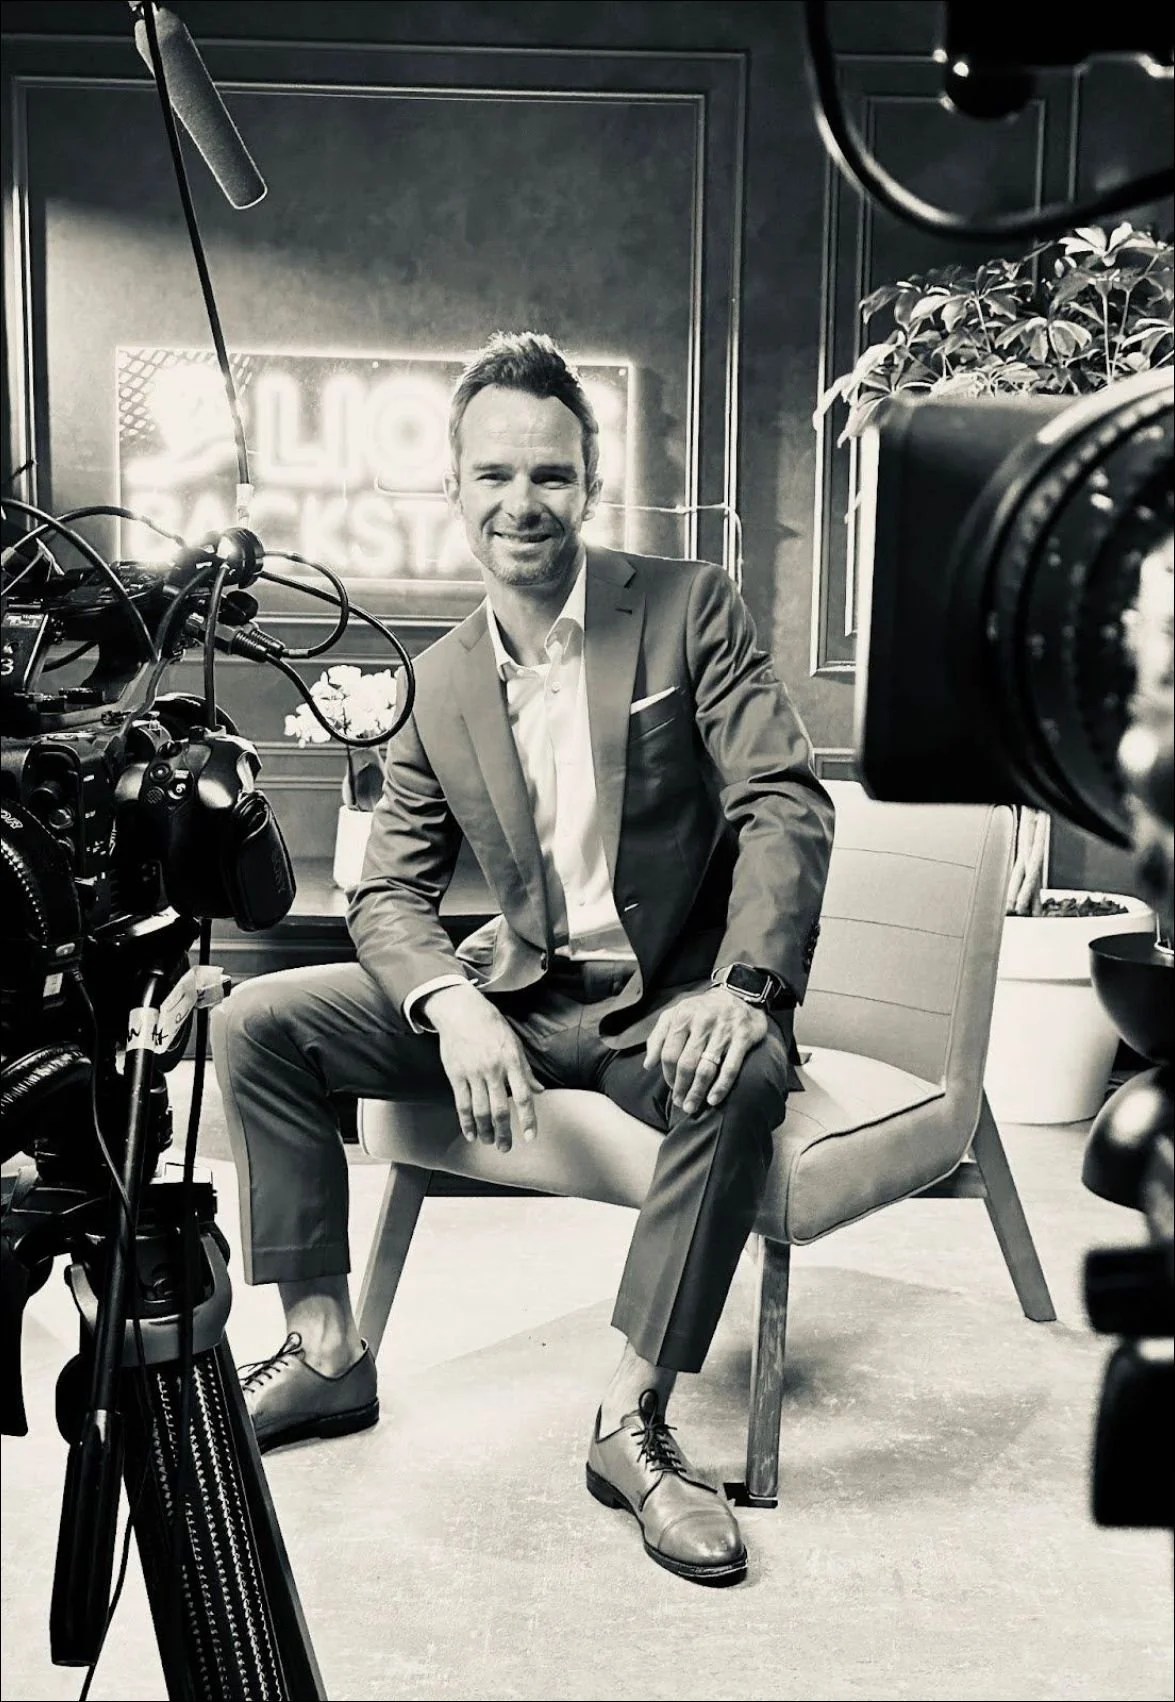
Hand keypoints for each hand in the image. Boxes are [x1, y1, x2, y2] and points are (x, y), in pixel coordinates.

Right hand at [422, 982, 542, 1151]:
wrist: (461, 1011)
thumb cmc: (493, 1026)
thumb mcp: (515, 1044)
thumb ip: (526, 1070)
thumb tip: (540, 1091)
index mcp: (512, 1062)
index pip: (523, 1096)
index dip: (528, 1119)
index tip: (531, 1137)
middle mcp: (494, 1070)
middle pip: (500, 1109)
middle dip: (505, 1133)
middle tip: (506, 1148)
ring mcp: (473, 1073)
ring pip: (480, 1110)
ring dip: (486, 1130)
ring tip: (490, 1142)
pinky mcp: (456, 1075)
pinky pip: (462, 1104)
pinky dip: (466, 1122)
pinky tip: (471, 1134)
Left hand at [644, 987, 767, 1114]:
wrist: (740, 992)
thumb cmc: (702, 1009)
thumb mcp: (676, 1014)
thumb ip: (658, 1036)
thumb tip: (648, 1065)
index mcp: (683, 1017)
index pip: (669, 1053)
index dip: (668, 1075)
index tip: (671, 1087)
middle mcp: (702, 1023)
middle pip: (686, 1064)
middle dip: (681, 1087)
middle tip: (680, 1103)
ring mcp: (723, 1030)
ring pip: (706, 1068)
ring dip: (697, 1092)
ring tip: (692, 1106)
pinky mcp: (743, 1037)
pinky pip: (730, 1067)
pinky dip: (721, 1086)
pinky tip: (713, 1099)